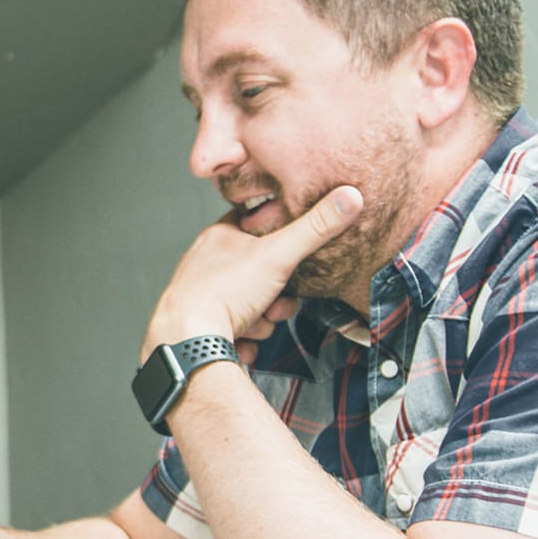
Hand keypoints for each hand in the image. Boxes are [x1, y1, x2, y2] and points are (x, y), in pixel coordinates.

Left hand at [143, 185, 362, 358]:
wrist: (188, 340)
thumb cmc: (224, 293)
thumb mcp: (278, 254)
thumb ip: (315, 228)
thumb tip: (349, 197)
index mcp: (219, 238)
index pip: (256, 227)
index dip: (280, 245)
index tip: (290, 259)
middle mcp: (206, 265)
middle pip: (259, 275)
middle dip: (275, 296)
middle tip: (275, 303)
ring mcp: (201, 297)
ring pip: (249, 306)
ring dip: (261, 321)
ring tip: (253, 323)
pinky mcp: (200, 327)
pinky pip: (234, 333)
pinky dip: (243, 340)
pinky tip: (240, 342)